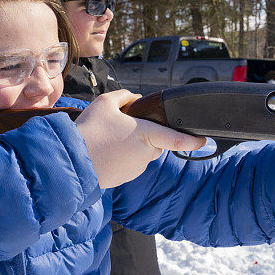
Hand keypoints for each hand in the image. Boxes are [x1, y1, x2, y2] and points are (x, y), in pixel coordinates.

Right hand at [75, 89, 205, 188]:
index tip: (203, 141)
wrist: (71, 160)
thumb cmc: (89, 131)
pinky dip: (122, 157)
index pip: (176, 139)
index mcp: (146, 135)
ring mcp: (136, 169)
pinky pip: (130, 164)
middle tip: (121, 126)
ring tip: (107, 139)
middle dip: (145, 134)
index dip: (192, 141)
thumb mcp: (105, 103)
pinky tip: (105, 151)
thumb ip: (124, 96)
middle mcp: (145, 154)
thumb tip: (136, 98)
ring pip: (142, 153)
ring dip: (131, 146)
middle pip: (155, 142)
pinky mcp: (125, 178)